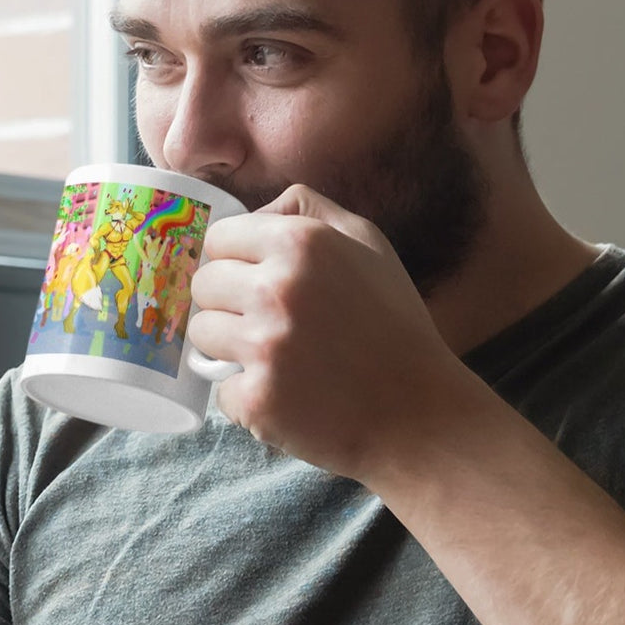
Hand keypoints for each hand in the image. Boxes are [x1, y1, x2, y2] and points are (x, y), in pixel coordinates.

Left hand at [187, 184, 464, 479]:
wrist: (422, 415)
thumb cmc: (394, 325)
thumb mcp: (367, 243)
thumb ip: (307, 210)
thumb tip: (252, 212)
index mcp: (300, 243)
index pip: (217, 237)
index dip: (233, 259)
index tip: (254, 279)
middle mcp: (277, 288)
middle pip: (203, 284)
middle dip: (227, 302)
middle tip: (269, 322)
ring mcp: (264, 346)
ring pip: (201, 334)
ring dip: (228, 346)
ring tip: (276, 357)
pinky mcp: (257, 399)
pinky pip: (219, 387)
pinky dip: (244, 394)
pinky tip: (284, 394)